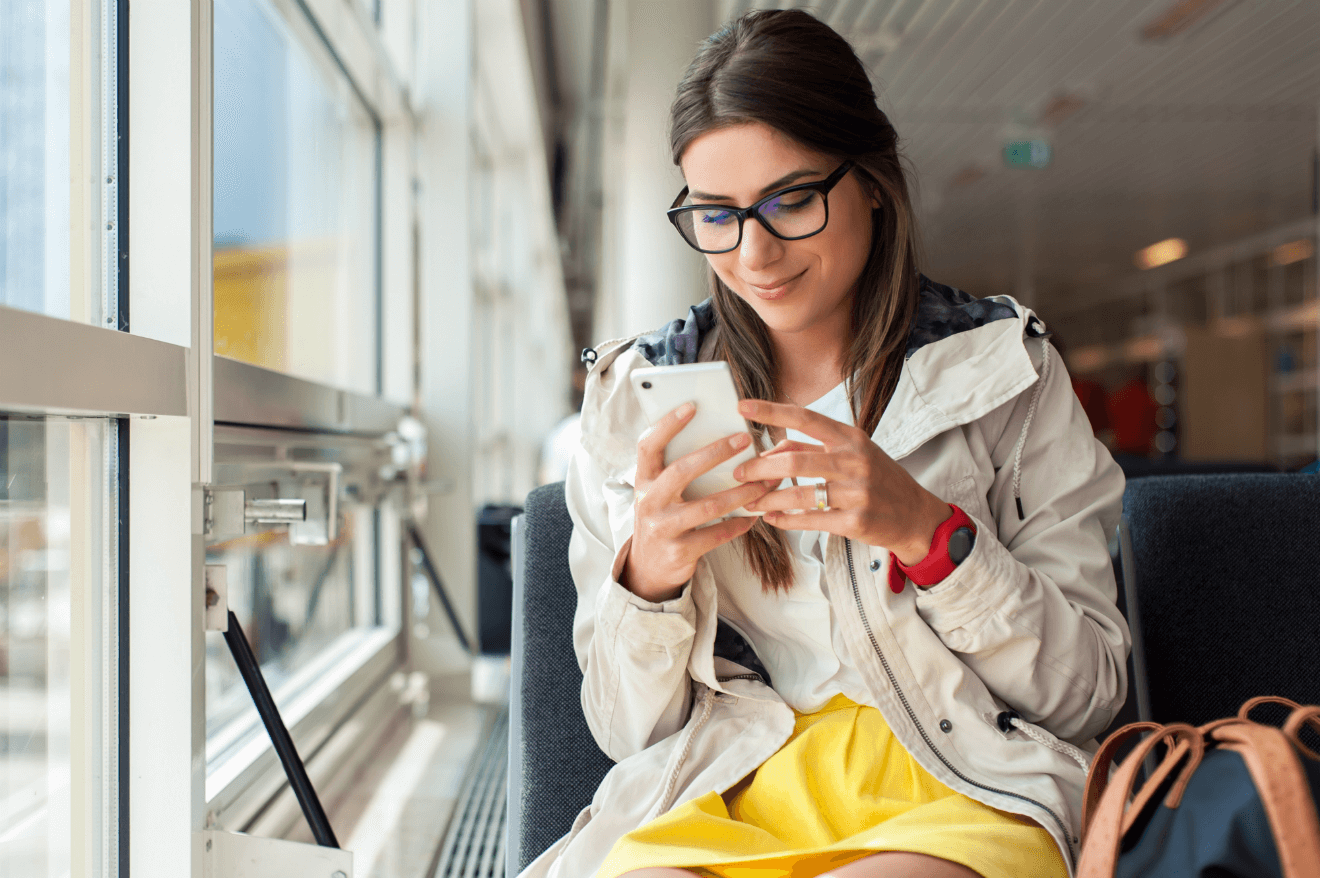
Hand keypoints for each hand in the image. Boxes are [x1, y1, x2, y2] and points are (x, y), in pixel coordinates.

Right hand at [621, 402, 775, 601]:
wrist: (648, 569)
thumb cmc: (663, 518)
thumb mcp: (659, 492)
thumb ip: (676, 469)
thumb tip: (719, 437)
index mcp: (643, 480)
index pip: (648, 445)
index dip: (667, 424)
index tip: (692, 406)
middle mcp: (648, 502)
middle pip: (682, 470)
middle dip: (715, 453)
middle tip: (745, 439)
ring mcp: (662, 528)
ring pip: (708, 506)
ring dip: (741, 492)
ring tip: (765, 483)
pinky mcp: (679, 552)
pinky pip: (716, 535)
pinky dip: (739, 524)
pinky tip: (754, 515)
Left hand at [734, 399, 950, 566]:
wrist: (915, 516)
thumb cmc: (878, 480)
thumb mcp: (852, 455)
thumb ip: (813, 449)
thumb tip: (770, 450)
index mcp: (851, 438)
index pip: (805, 418)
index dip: (772, 411)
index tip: (743, 405)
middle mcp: (855, 461)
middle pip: (794, 460)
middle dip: (759, 468)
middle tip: (738, 473)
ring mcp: (857, 493)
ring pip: (799, 494)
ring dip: (768, 499)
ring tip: (749, 501)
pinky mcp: (856, 522)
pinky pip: (810, 521)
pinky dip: (785, 520)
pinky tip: (771, 519)